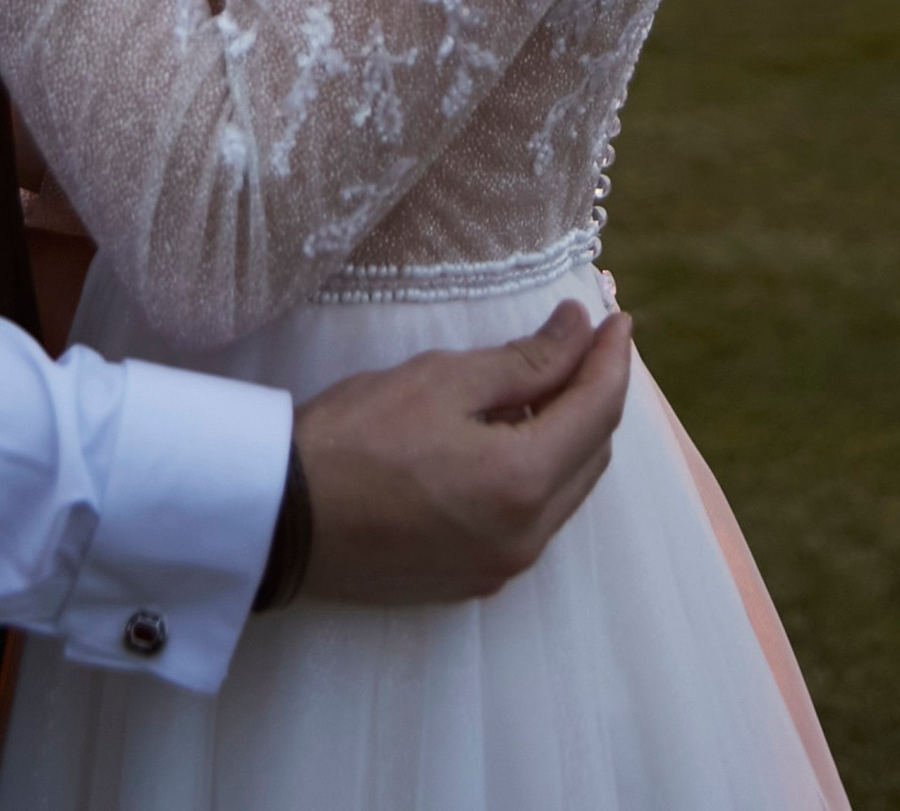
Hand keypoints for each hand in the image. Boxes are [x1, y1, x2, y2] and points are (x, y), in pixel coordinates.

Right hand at [293, 299, 632, 605]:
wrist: (283, 523)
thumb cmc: (355, 437)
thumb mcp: (442, 380)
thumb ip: (524, 360)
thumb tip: (578, 330)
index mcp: (522, 482)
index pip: (597, 412)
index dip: (611, 359)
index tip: (616, 318)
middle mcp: (526, 536)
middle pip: (591, 455)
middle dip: (596, 395)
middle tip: (587, 343)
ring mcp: (501, 566)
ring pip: (566, 491)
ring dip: (570, 435)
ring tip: (552, 381)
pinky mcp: (472, 580)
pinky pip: (533, 519)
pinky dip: (539, 472)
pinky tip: (514, 436)